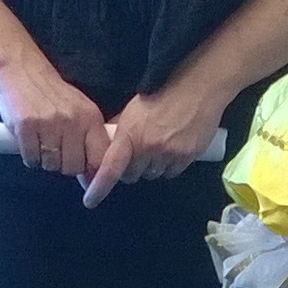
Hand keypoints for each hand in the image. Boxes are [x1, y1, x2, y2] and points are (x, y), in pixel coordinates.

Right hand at [0, 67, 108, 183]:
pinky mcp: (26, 127)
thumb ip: (89, 140)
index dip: (91, 172)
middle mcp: (72, 121)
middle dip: (63, 166)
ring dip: (44, 161)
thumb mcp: (80, 111)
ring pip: (51, 165)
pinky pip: (31, 158)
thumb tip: (92, 178)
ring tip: (42, 143)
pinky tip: (29, 143)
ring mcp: (49, 124)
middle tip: (56, 152)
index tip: (83, 175)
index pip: (99, 158)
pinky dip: (29, 157)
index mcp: (90, 118)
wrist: (23, 72)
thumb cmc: (52, 96)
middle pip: (73, 167)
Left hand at [83, 86, 225, 207]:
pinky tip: (174, 148)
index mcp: (129, 134)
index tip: (90, 200)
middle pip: (132, 175)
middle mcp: (147, 147)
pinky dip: (170, 165)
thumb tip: (109, 145)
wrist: (196, 87)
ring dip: (153, 166)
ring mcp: (168, 153)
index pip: (111, 167)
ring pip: (153, 175)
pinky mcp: (186, 157)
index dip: (99, 187)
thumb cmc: (162, 93)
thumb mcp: (133, 109)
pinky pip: (172, 173)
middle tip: (140, 152)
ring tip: (161, 145)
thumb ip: (121, 129)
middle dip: (133, 167)